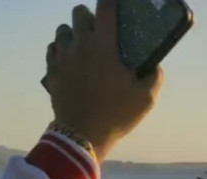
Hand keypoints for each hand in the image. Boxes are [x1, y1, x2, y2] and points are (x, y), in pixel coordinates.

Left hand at [44, 1, 162, 160]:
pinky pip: (52, 49)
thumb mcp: (146, 99)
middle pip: (79, 13)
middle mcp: (80, 45)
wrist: (81, 135)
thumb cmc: (116, 115)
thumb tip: (155, 66)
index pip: (106, 8)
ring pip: (62, 30)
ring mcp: (62, 57)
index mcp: (104, 46)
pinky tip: (70, 59)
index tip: (116, 0)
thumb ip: (154, 77)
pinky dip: (61, 50)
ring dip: (74, 32)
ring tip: (84, 46)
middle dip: (90, 16)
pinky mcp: (52, 71)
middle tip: (100, 30)